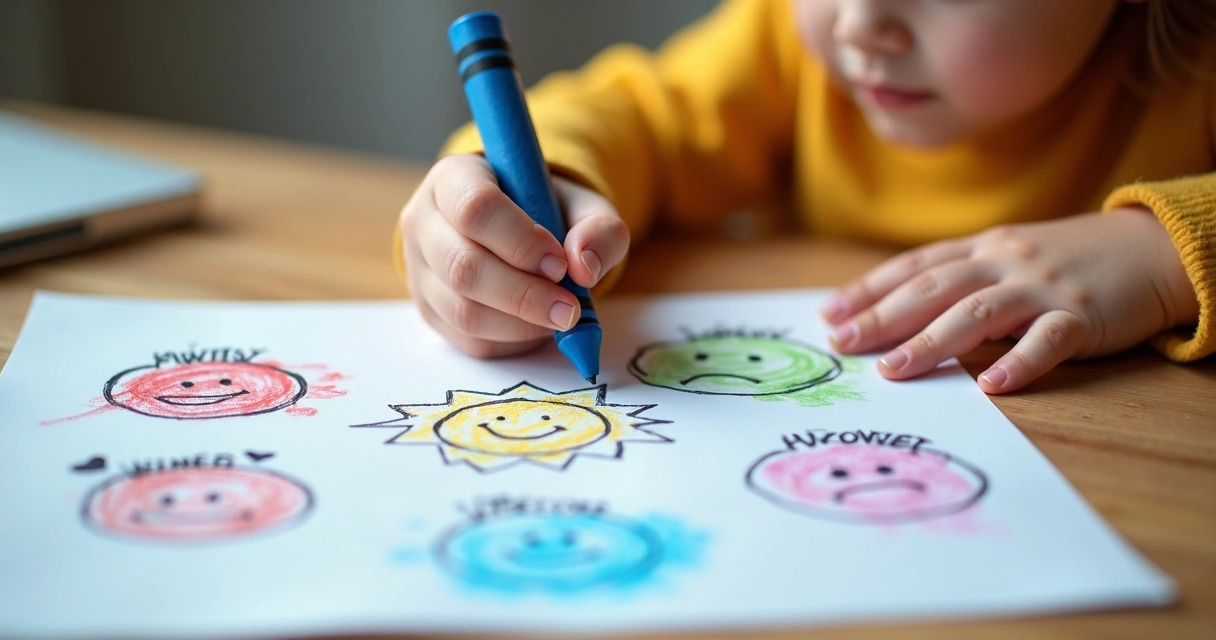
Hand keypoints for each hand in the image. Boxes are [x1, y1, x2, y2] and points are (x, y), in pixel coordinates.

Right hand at [398, 154, 629, 357]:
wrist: (518, 229)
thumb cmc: (546, 211)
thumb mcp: (582, 206)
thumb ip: (598, 229)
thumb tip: (584, 268)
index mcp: (454, 178)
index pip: (475, 208)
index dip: (520, 241)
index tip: (560, 263)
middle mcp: (424, 222)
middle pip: (463, 267)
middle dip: (524, 294)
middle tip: (569, 308)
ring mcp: (420, 270)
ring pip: (462, 310)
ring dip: (520, 323)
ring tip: (560, 317)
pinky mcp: (429, 310)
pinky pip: (466, 339)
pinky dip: (510, 340)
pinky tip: (537, 326)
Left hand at [821, 209, 1198, 393]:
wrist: (1153, 248)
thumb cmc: (1070, 261)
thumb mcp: (1010, 258)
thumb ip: (964, 280)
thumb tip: (901, 315)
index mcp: (983, 248)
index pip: (914, 266)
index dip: (869, 288)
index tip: (829, 313)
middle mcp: (1005, 261)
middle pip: (933, 287)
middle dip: (881, 316)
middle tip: (840, 343)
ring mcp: (1043, 287)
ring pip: (977, 312)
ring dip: (930, 341)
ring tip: (893, 370)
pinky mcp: (1082, 316)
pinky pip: (1047, 340)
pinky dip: (1018, 362)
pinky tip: (991, 387)